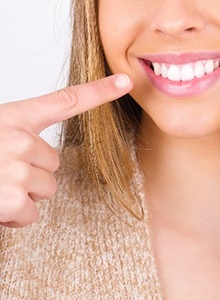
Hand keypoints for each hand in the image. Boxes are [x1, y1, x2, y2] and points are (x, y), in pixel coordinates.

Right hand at [0, 74, 131, 227]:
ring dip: (23, 195)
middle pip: (53, 163)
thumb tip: (37, 161)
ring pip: (46, 188)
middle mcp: (21, 138)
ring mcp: (17, 167)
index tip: (126, 81)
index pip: (67, 100)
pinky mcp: (13, 198)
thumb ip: (16, 137)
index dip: (100, 91)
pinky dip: (14, 218)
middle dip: (30, 173)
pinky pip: (32, 213)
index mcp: (15, 117)